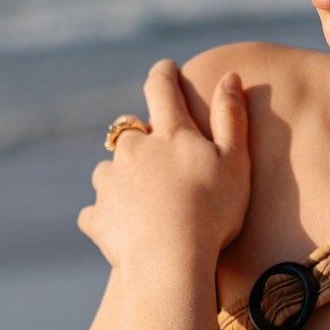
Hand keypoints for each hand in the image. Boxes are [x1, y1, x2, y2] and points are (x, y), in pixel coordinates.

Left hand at [76, 59, 250, 270]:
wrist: (170, 260)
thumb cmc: (212, 212)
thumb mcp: (234, 162)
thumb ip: (231, 118)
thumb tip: (229, 76)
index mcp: (168, 133)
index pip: (162, 88)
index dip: (164, 74)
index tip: (166, 68)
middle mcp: (132, 150)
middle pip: (128, 131)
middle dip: (139, 137)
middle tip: (157, 155)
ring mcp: (110, 183)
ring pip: (108, 170)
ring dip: (120, 177)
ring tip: (141, 198)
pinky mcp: (97, 217)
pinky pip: (95, 212)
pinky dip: (105, 216)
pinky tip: (120, 228)